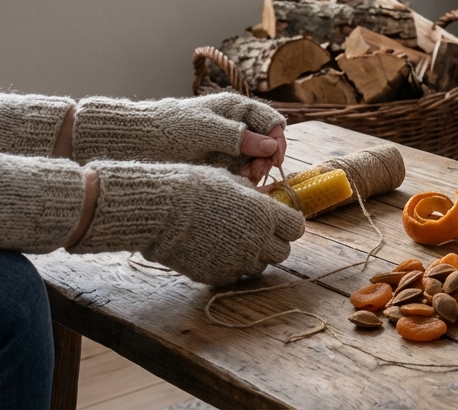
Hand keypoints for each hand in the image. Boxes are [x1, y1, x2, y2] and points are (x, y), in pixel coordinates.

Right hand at [69, 160, 305, 285]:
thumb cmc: (195, 187)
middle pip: (282, 252)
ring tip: (235, 242)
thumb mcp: (231, 182)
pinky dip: (231, 267)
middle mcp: (257, 240)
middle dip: (274, 243)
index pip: (296, 228)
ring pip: (260, 266)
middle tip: (259, 234)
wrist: (161, 210)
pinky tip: (217, 252)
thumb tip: (269, 200)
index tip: (280, 222)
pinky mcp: (217, 275)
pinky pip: (235, 275)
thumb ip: (255, 195)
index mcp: (265, 214)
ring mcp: (237, 261)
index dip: (289, 225)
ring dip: (254, 256)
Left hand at [73, 94, 286, 175]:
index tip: (274, 159)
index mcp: (236, 108)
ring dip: (257, 167)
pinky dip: (244, 175)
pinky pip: (242, 167)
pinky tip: (239, 182)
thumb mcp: (206, 130)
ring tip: (247, 179)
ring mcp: (229, 143)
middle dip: (268, 157)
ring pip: (257, 156)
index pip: (271, 120)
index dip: (278, 139)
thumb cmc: (170, 129)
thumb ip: (239, 136)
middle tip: (257, 173)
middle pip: (268, 140)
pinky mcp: (220, 159)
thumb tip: (272, 145)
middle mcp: (237, 124)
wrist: (138, 142)